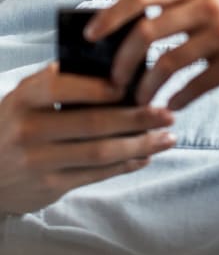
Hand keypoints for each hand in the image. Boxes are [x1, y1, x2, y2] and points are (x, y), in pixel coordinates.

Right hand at [0, 63, 174, 214]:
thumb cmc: (14, 123)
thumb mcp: (25, 96)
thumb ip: (58, 81)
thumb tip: (111, 67)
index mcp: (25, 98)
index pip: (63, 86)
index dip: (99, 87)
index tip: (131, 84)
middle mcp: (30, 130)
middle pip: (92, 123)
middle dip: (136, 118)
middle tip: (166, 113)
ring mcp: (39, 162)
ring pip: (100, 153)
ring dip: (139, 145)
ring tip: (166, 137)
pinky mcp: (50, 186)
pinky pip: (96, 175)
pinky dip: (125, 164)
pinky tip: (146, 155)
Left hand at [85, 0, 218, 108]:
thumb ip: (191, 1)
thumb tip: (143, 22)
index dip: (111, 15)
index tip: (92, 35)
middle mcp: (210, 4)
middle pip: (146, 31)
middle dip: (121, 60)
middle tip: (112, 80)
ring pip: (166, 63)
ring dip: (145, 87)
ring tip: (139, 101)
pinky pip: (193, 86)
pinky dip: (177, 99)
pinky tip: (172, 106)